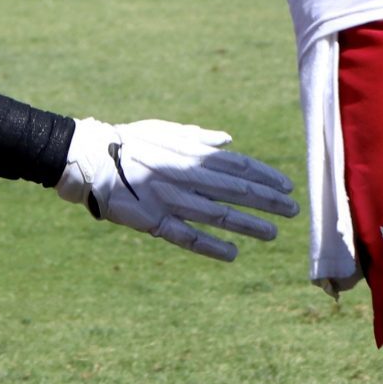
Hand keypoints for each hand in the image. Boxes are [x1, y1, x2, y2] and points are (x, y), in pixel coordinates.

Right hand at [57, 118, 296, 261]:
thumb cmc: (128, 142)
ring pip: (217, 214)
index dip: (265, 176)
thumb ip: (198, 137)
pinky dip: (211, 246)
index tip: (287, 185)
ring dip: (248, 224)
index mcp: (188, 151)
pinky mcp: (153, 221)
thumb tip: (227, 140)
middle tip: (293, 210)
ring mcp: (170, 199)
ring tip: (273, 234)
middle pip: (235, 189)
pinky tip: (233, 253)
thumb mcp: (165, 130)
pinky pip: (187, 236)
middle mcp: (184, 175)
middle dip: (267, 200)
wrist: (89, 158)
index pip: (237, 165)